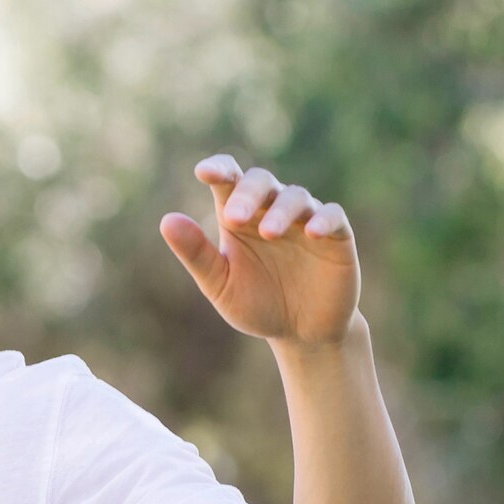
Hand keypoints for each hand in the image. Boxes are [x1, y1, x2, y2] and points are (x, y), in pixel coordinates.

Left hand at [160, 156, 360, 345]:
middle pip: (261, 181)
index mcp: (241, 215)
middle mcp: (273, 210)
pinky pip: (334, 216)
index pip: (230, 178)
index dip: (219, 168)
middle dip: (248, 194)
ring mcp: (305, 220)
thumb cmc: (257, 305)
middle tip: (235, 218)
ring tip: (268, 233)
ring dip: (281, 210)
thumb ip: (197, 254)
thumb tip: (166, 221)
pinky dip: (324, 219)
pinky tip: (311, 232)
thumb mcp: (222, 285)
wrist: (301, 335)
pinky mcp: (337, 237)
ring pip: (296, 196)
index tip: (205, 173)